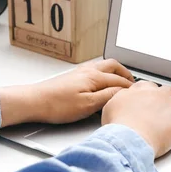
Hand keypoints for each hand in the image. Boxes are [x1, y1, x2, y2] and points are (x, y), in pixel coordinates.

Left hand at [0, 59, 133, 126]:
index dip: (130, 87)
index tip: (137, 94)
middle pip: (112, 66)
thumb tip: (122, 92)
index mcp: (94, 77)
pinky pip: (94, 69)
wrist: (33, 101)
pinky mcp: (72, 77)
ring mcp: (79, 72)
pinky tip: (101, 81)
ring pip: (103, 66)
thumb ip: (107, 97)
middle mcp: (88, 71)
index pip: (119, 80)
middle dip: (125, 73)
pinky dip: (104, 73)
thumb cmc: (57, 105)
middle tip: (133, 83)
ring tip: (120, 80)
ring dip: (114, 71)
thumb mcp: (87, 105)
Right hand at [101, 81, 170, 157]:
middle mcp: (157, 95)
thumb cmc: (116, 127)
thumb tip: (121, 101)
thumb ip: (119, 101)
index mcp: (140, 91)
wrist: (127, 139)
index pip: (148, 85)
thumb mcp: (110, 108)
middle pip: (169, 90)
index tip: (152, 97)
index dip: (152, 92)